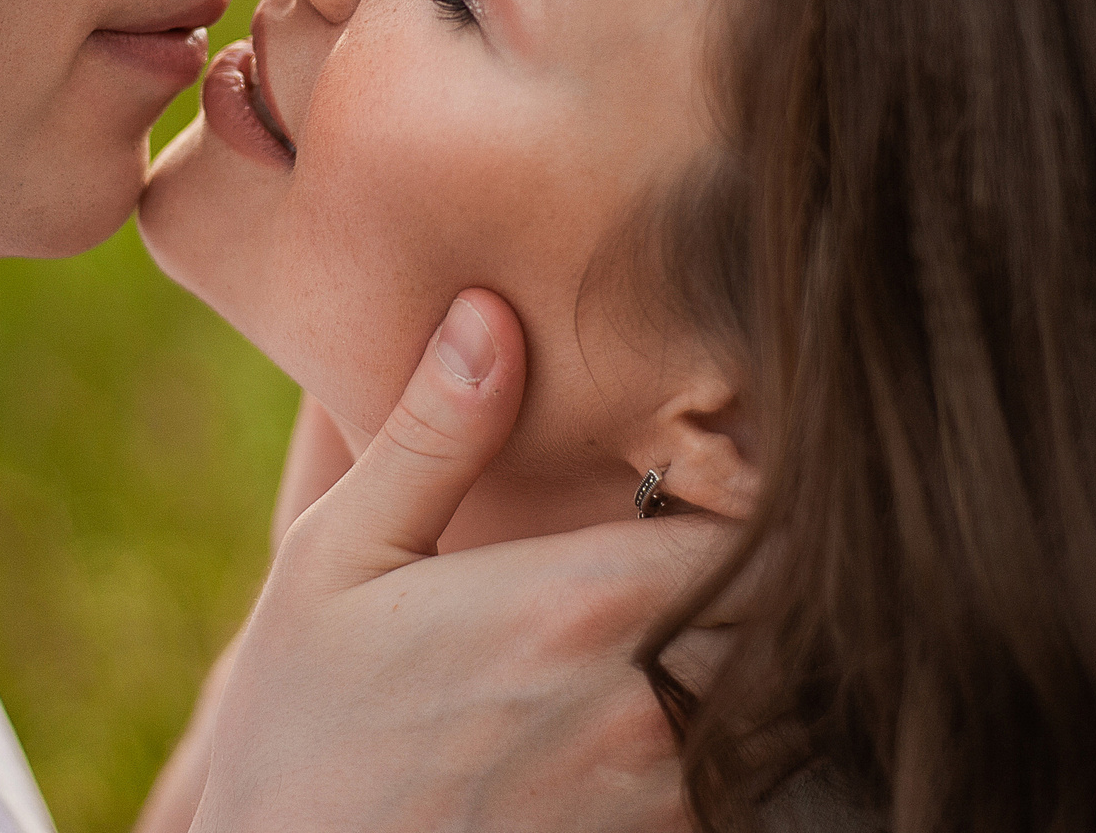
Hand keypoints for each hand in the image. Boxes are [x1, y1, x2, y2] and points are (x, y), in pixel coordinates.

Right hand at [193, 289, 736, 832]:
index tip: (746, 454)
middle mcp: (648, 707)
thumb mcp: (335, 562)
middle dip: (782, 569)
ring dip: (764, 657)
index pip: (764, 522)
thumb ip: (432, 437)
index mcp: (580, 605)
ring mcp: (661, 799)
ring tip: (707, 617)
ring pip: (786, 706)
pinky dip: (731, 739)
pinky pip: (742, 784)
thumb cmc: (297, 730)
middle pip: (798, 614)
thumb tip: (490, 311)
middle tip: (737, 528)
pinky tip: (659, 708)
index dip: (775, 482)